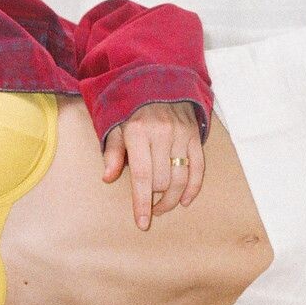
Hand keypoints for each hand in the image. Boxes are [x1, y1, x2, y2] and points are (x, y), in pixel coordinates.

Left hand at [101, 101, 204, 230]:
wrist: (158, 81)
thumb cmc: (131, 109)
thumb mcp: (114, 125)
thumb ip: (112, 152)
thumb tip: (107, 177)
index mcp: (137, 131)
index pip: (142, 175)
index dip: (142, 202)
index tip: (142, 222)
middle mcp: (161, 133)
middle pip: (162, 180)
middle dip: (155, 197)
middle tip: (149, 202)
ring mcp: (181, 134)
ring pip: (181, 177)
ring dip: (173, 198)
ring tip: (163, 206)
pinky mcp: (195, 135)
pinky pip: (198, 167)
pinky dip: (193, 188)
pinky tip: (185, 200)